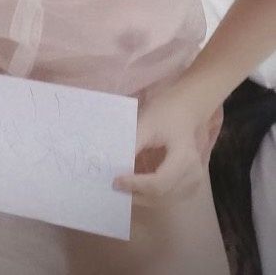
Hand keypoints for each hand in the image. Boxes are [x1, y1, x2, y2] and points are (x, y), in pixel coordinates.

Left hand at [113, 87, 207, 206]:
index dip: (135, 185)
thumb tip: (114, 165)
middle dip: (135, 193)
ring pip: (163, 200)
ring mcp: (194, 182)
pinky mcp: (190, 185)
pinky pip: (168, 197)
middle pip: (161, 195)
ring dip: (141, 196)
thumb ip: (132, 145)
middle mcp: (194, 175)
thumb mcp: (147, 124)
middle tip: (114, 185)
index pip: (158, 183)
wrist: (186, 110)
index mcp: (185, 158)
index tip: (115, 180)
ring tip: (123, 186)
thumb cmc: (166, 113)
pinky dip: (150, 195)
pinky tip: (136, 186)